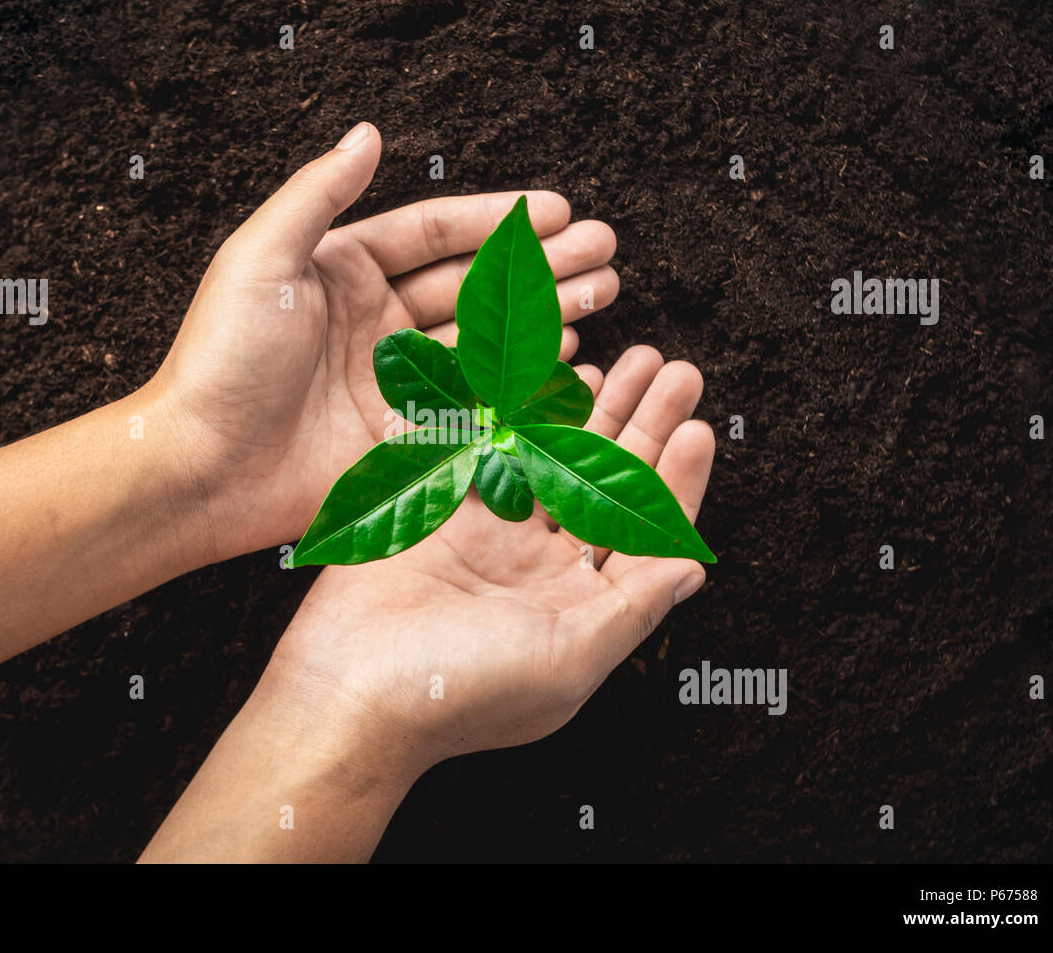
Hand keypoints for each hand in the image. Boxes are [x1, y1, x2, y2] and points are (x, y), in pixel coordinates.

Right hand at [139, 347, 713, 861]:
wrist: (351, 686)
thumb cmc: (466, 690)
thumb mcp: (571, 658)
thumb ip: (635, 606)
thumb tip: (695, 565)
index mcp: (579, 603)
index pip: (641, 532)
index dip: (675, 480)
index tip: (700, 429)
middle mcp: (540, 564)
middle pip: (603, 482)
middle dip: (643, 426)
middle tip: (677, 373)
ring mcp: (489, 530)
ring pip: (553, 455)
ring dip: (593, 409)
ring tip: (632, 362)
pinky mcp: (440, 505)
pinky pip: (489, 446)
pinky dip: (519, 410)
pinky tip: (551, 376)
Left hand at [146, 122, 619, 564]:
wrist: (205, 466)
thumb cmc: (222, 359)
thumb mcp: (263, 257)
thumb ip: (319, 191)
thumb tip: (366, 133)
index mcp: (342, 271)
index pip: (433, 233)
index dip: (496, 218)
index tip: (555, 210)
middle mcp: (374, 321)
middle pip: (472, 282)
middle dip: (539, 264)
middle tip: (603, 251)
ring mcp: (394, 377)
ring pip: (484, 337)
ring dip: (542, 313)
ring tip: (601, 292)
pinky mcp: (405, 431)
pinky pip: (476, 396)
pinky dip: (522, 376)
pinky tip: (564, 352)